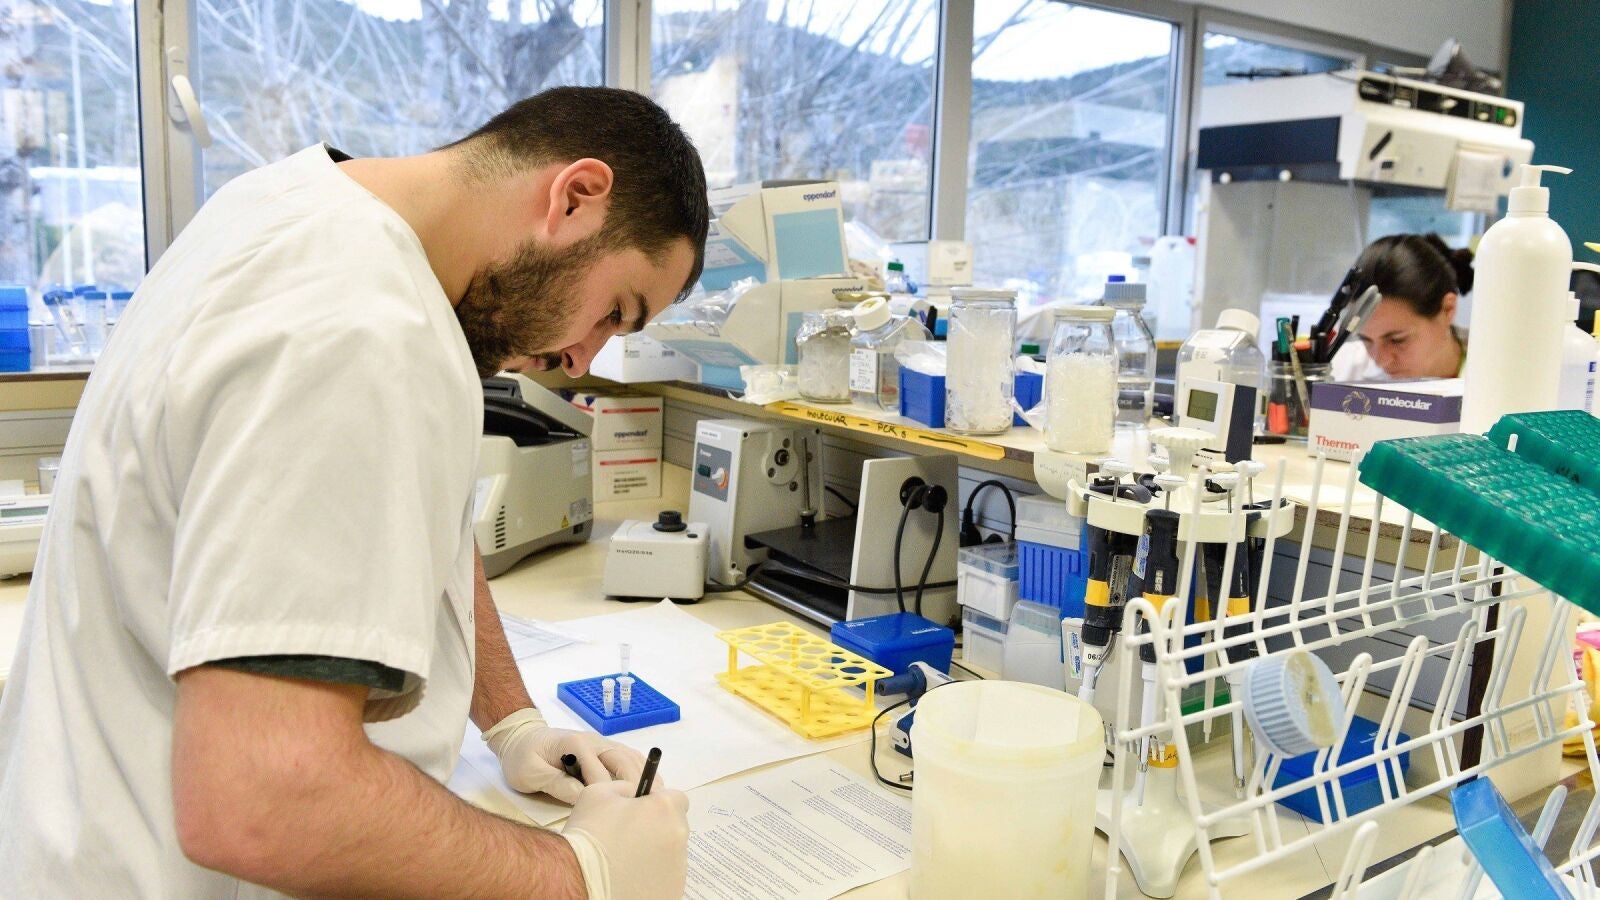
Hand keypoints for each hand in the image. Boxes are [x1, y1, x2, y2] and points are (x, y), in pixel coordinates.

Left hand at [482, 708, 646, 803]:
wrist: (521, 738)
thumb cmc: (523, 757)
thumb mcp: (529, 773)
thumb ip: (555, 783)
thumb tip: (583, 798)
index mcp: (575, 745)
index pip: (599, 773)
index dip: (608, 796)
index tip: (615, 815)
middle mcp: (593, 741)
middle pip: (622, 761)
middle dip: (635, 784)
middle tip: (645, 808)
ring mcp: (601, 743)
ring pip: (630, 757)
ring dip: (644, 775)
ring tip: (655, 798)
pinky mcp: (604, 749)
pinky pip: (628, 757)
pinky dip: (641, 769)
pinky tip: (649, 785)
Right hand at [561, 781, 689, 899]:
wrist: (579, 884)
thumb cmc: (588, 835)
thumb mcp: (598, 793)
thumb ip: (625, 788)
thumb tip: (634, 793)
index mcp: (665, 810)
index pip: (675, 799)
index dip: (656, 804)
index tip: (640, 812)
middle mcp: (679, 838)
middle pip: (673, 827)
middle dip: (656, 829)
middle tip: (628, 838)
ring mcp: (678, 869)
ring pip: (670, 855)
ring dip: (654, 854)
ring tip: (625, 862)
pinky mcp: (672, 892)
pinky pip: (665, 879)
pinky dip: (651, 877)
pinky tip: (629, 878)